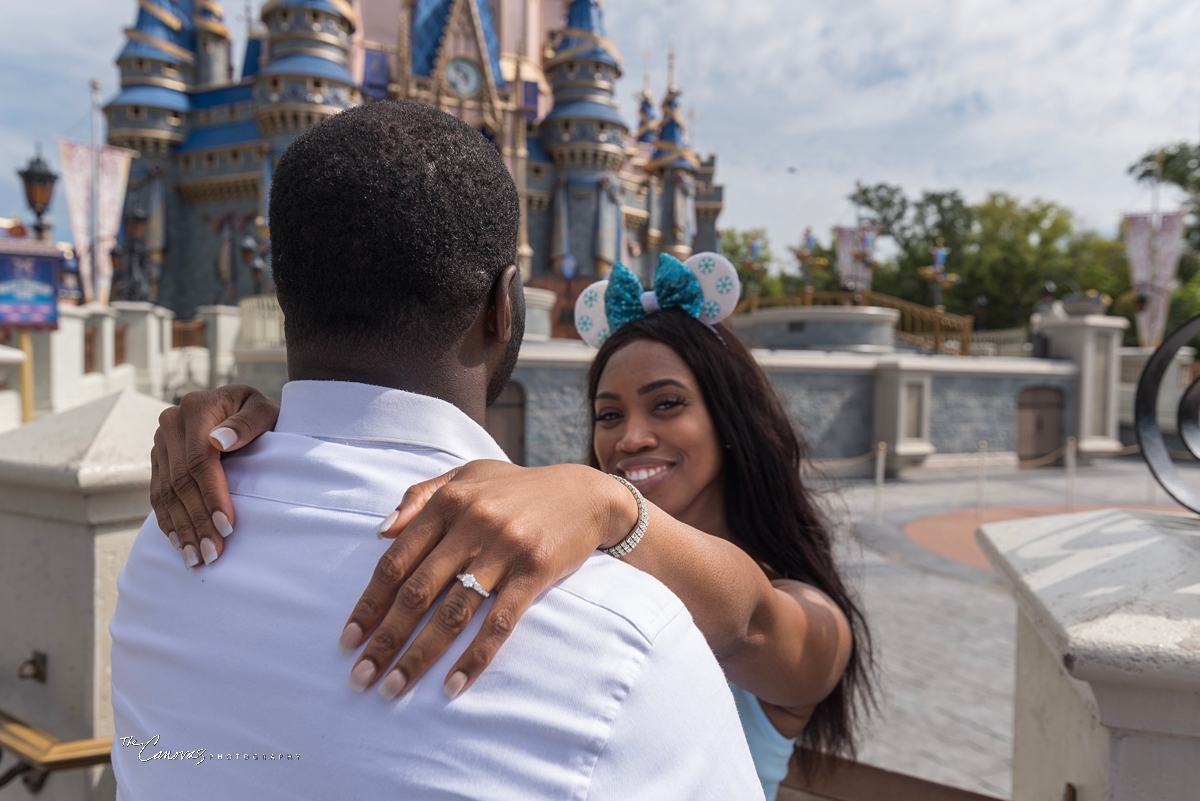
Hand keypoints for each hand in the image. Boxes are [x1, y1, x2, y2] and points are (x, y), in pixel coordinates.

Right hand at [150, 385, 279, 568]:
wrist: (242, 406)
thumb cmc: (259, 412)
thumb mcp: (262, 408)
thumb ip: (247, 422)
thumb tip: (219, 441)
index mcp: (197, 408)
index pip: (200, 461)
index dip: (212, 496)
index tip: (227, 527)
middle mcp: (171, 424)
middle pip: (181, 481)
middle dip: (197, 522)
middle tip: (212, 554)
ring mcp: (161, 442)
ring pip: (166, 492)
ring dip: (180, 529)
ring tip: (194, 559)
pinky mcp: (158, 459)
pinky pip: (157, 494)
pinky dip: (168, 521)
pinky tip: (178, 544)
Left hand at [339, 460, 638, 700]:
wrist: (584, 493)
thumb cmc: (517, 489)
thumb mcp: (467, 476)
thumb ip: (421, 497)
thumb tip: (379, 532)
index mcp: (449, 501)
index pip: (396, 561)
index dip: (369, 604)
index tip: (348, 640)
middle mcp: (472, 523)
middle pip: (417, 593)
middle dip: (385, 639)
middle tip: (361, 677)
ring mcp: (505, 549)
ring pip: (452, 613)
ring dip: (420, 656)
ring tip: (395, 687)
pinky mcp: (535, 572)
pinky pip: (499, 623)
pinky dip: (474, 657)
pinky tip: (454, 685)